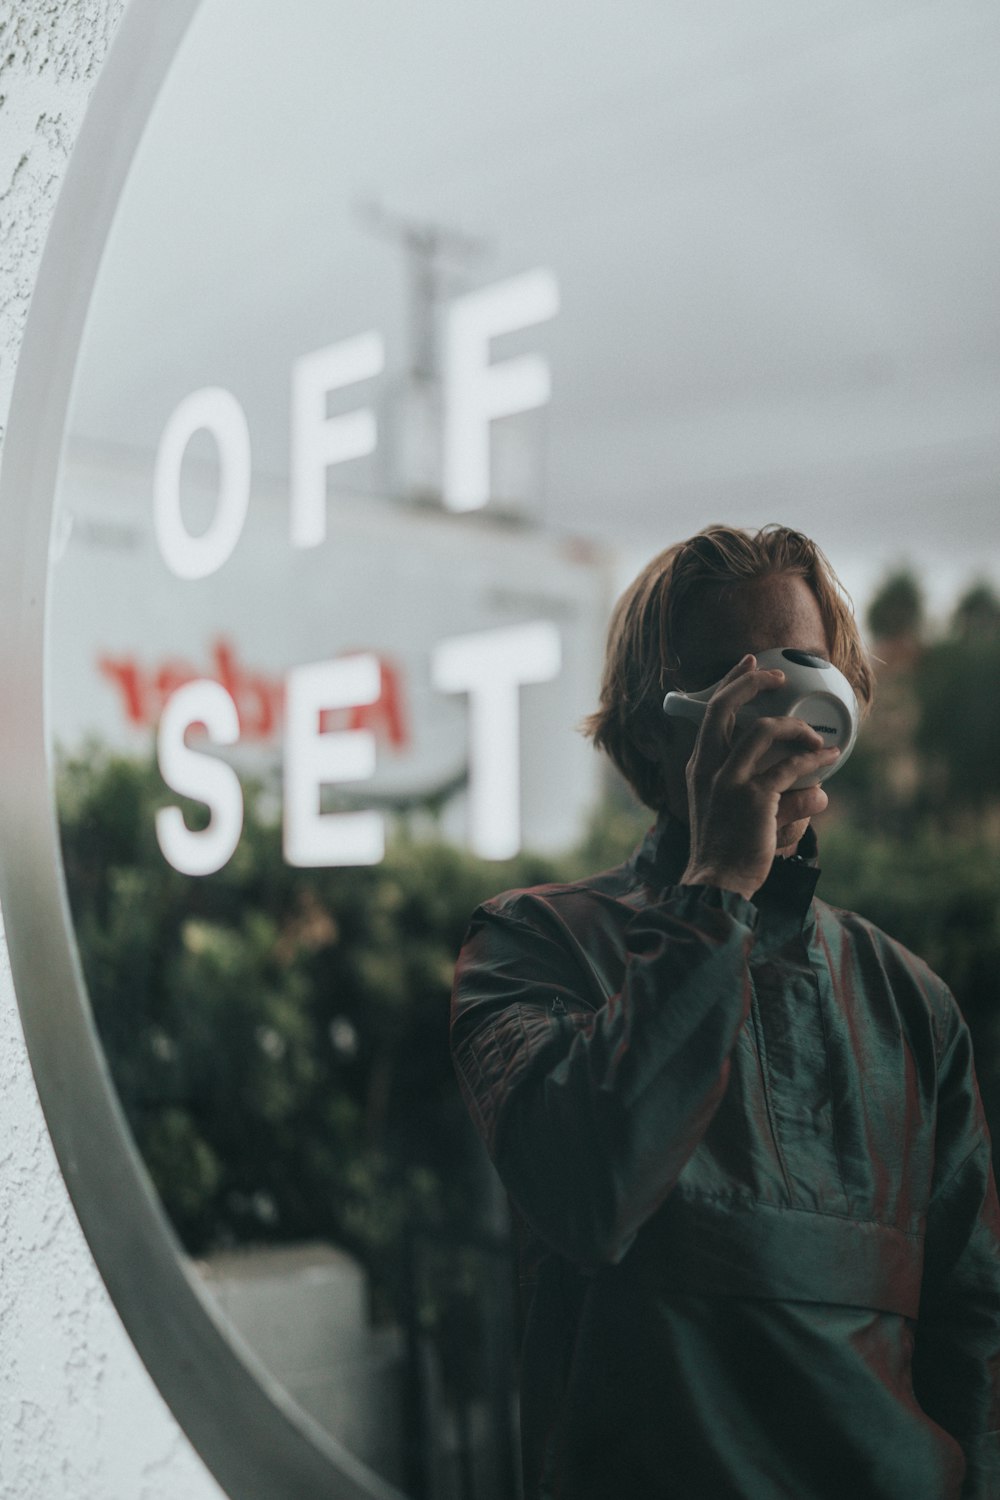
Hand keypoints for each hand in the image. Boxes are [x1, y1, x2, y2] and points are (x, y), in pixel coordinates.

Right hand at [679, 654, 840, 899]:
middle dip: (752, 683)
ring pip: (763, 730)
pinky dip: (812, 761)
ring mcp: (729, 781)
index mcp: (700, 769)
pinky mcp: (753, 797)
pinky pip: (789, 768)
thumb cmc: (728, 856)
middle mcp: (709, 769)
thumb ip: (784, 804)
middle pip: (724, 707)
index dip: (730, 685)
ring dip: (796, 728)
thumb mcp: (746, 821)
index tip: (749, 667)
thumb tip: (821, 796)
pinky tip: (828, 760)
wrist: (717, 885)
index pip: (710, 715)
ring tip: (818, 739)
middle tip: (777, 678)